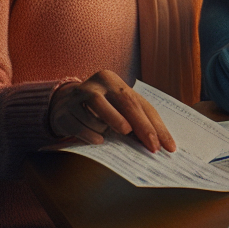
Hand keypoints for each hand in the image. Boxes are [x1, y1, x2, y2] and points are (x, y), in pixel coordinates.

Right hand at [48, 70, 175, 153]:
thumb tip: (156, 142)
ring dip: (109, 130)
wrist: (62, 103)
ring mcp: (79, 94)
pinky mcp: (65, 110)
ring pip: (101, 117)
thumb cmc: (100, 107)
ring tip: (109, 134)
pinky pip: (82, 127)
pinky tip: (98, 139)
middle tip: (152, 147)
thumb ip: (135, 118)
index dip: (154, 126)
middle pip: (126, 104)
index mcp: (114, 80)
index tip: (166, 146)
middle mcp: (98, 83)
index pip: (140, 104)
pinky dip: (92, 136)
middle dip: (142, 128)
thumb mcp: (118, 107)